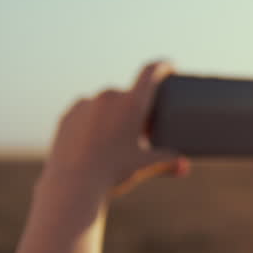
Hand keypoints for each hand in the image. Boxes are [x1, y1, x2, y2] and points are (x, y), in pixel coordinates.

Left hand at [43, 59, 190, 198]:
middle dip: (135, 107)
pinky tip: (92, 139)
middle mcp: (109, 97)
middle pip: (128, 94)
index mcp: (132, 104)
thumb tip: (185, 167)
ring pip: (105, 104)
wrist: (72, 185)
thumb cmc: (113, 173)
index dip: (163, 66)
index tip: (169, 66)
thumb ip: (167, 162)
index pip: (151, 73)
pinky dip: (92, 121)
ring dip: (112, 114)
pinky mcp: (68, 115)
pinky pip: (85, 112)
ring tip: (113, 138)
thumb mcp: (144, 166)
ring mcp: (85, 104)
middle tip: (140, 127)